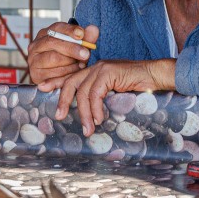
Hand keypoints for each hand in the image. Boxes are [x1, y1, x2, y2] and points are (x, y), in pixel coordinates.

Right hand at [27, 22, 99, 89]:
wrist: (55, 77)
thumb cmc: (67, 58)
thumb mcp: (79, 47)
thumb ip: (86, 38)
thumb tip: (93, 29)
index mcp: (46, 33)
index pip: (57, 27)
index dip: (69, 30)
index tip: (81, 34)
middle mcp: (36, 45)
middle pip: (53, 42)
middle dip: (72, 48)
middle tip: (86, 54)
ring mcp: (34, 60)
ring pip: (53, 58)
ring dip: (70, 63)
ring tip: (81, 65)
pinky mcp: (35, 74)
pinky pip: (52, 74)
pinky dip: (66, 74)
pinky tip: (74, 73)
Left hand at [55, 59, 175, 136]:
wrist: (157, 76)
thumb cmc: (140, 88)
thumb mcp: (116, 95)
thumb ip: (102, 100)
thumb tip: (91, 118)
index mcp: (95, 72)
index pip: (71, 77)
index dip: (55, 82)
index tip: (41, 88)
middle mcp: (95, 68)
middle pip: (71, 83)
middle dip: (63, 100)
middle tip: (59, 116)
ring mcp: (102, 68)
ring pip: (83, 92)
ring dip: (84, 113)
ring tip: (88, 129)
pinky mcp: (109, 72)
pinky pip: (96, 93)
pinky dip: (95, 108)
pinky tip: (99, 119)